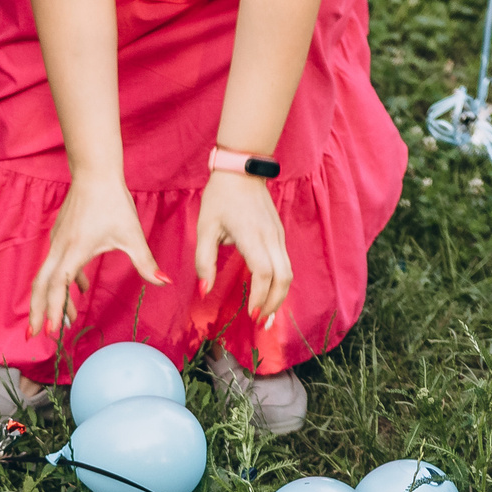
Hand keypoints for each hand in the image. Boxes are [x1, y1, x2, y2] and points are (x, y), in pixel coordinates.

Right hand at [28, 173, 165, 337]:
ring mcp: (57, 242)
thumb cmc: (112, 202)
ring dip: (51, 300)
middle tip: (36, 336)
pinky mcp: (60, 237)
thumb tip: (164, 282)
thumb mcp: (132, 235)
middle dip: (37, 312)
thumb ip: (145, 263)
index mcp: (74, 252)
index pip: (57, 287)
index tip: (50, 331)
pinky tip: (81, 288)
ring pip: (46, 277)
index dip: (53, 309)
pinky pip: (55, 265)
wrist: (95, 172)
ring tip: (63, 320)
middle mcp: (60, 249)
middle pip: (40, 286)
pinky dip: (62, 282)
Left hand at [194, 170, 292, 325]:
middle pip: (283, 278)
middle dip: (274, 303)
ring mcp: (278, 236)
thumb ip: (204, 261)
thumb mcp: (205, 228)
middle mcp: (271, 238)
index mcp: (252, 236)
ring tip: (265, 314)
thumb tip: (204, 291)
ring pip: (288, 272)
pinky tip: (268, 294)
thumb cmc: (220, 197)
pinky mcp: (280, 235)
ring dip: (279, 296)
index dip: (259, 297)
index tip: (250, 314)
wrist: (242, 169)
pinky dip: (279, 283)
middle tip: (260, 322)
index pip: (263, 273)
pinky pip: (285, 264)